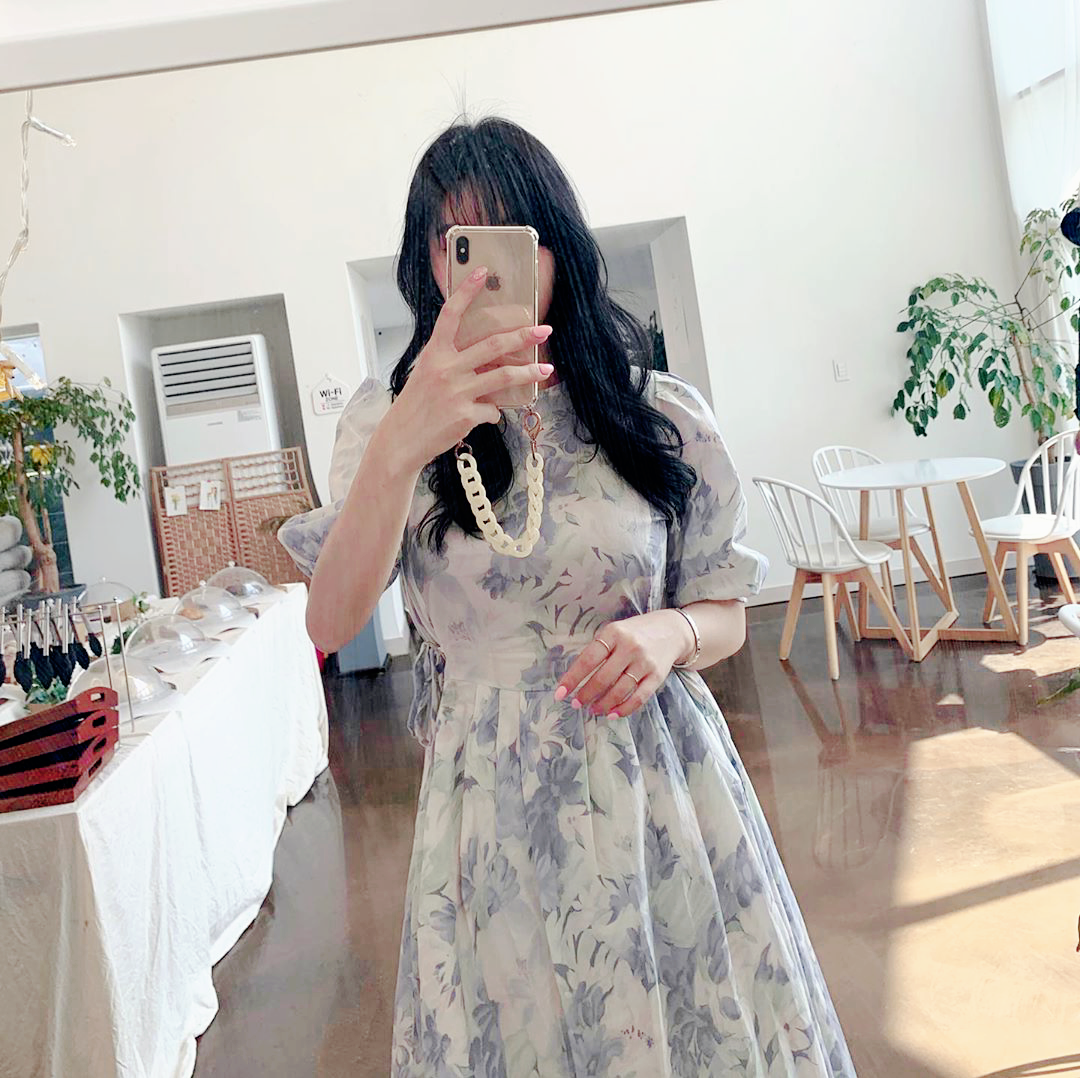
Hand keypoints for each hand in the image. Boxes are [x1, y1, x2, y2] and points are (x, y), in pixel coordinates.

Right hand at [384, 266, 552, 473]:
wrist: (401, 440)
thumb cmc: (415, 407)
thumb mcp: (426, 376)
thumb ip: (452, 363)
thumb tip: (485, 362)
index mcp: (434, 354)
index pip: (451, 315)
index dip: (466, 292)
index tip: (481, 272)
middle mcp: (446, 369)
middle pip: (493, 345)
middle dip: (523, 335)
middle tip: (544, 330)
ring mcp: (457, 392)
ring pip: (504, 376)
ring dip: (529, 372)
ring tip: (545, 370)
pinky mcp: (465, 415)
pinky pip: (492, 410)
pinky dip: (493, 412)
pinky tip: (487, 415)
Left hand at [553, 611, 694, 719]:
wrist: (672, 630)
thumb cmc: (635, 633)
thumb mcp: (615, 632)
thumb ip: (598, 650)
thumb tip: (576, 678)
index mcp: (613, 633)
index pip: (588, 659)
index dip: (572, 678)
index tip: (560, 693)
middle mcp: (630, 647)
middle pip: (602, 678)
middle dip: (586, 694)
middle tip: (576, 704)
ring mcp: (645, 662)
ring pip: (619, 690)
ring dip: (602, 704)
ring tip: (592, 709)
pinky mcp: (657, 676)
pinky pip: (639, 697)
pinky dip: (624, 709)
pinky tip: (612, 714)